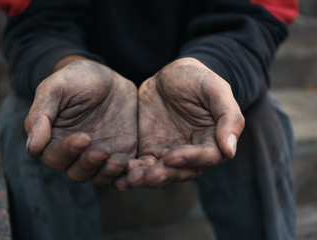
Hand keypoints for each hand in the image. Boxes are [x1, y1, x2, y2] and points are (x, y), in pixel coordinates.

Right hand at [24, 60, 137, 186]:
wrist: (108, 78)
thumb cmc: (76, 79)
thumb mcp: (55, 88)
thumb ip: (41, 115)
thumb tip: (33, 148)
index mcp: (54, 140)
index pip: (54, 157)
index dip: (67, 152)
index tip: (83, 138)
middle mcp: (76, 153)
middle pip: (77, 172)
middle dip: (89, 164)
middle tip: (102, 149)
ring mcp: (100, 155)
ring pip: (99, 176)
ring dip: (107, 172)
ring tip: (118, 160)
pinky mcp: (121, 154)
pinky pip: (123, 171)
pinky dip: (127, 173)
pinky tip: (134, 166)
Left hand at [127, 58, 244, 187]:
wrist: (170, 74)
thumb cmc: (198, 78)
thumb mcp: (215, 89)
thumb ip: (228, 116)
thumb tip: (230, 150)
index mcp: (212, 140)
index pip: (205, 157)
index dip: (190, 159)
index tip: (172, 157)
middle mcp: (191, 152)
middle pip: (180, 172)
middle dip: (165, 175)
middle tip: (149, 175)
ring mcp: (169, 152)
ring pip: (160, 172)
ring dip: (146, 178)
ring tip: (131, 178)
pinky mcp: (150, 149)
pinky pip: (142, 165)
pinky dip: (132, 172)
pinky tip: (120, 177)